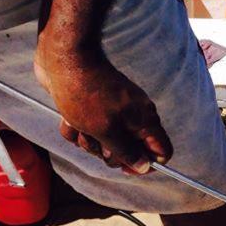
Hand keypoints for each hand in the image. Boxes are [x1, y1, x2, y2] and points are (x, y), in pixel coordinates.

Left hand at [34, 40, 171, 173]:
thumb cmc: (85, 94)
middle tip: (97, 140)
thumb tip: (144, 166)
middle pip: (130, 151)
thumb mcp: (107, 132)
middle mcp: (133, 116)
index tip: (124, 166)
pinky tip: (68, 118)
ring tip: (78, 125)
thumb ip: (127, 153)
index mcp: (145, 121)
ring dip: (87, 141)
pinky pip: (88, 130)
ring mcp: (113, 111)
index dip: (146, 164)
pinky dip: (76, 129)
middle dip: (109, 152)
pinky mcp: (94, 107)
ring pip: (105, 143)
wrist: (63, 59)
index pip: (161, 152)